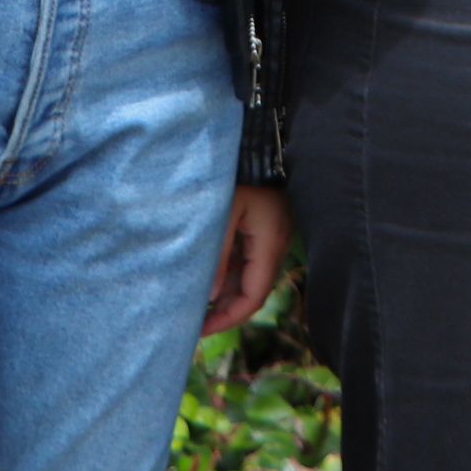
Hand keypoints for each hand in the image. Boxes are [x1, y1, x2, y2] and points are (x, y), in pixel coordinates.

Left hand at [203, 183, 290, 334]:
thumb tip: (208, 296)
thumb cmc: (241, 172)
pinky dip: (230, 276)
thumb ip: (217, 255)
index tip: (201, 330)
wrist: (264, 141)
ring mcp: (273, 236)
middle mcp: (276, 245)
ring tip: (197, 307)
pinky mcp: (265, 228)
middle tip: (194, 324)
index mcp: (270, 244)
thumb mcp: (224, 213)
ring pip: (250, 278)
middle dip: (225, 311)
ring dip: (226, 295)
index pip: (253, 297)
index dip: (229, 319)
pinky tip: (209, 280)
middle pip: (252, 291)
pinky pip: (249, 261)